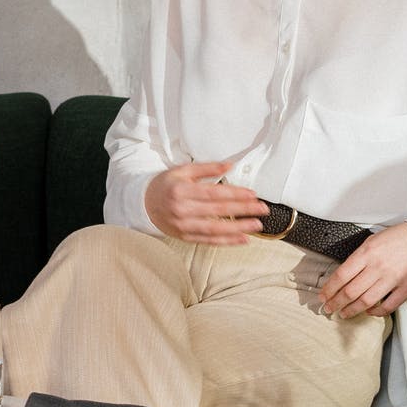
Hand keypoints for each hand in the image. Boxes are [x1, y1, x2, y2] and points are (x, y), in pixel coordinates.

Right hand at [145, 161, 266, 243]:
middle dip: (242, 210)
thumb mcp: (182, 171)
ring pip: (215, 229)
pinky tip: (243, 239)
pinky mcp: (185, 237)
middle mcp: (182, 210)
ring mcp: (183, 226)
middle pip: (217, 211)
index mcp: (181, 190)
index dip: (234, 194)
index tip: (252, 194)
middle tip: (262, 209)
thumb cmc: (165, 186)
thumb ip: (206, 168)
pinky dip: (227, 241)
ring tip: (256, 225)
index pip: (213, 193)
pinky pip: (209, 241)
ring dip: (238, 228)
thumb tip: (229, 165)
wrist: (144, 204)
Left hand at [319, 222, 406, 318]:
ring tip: (344, 313)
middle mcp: (378, 268)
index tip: (323, 295)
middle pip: (350, 291)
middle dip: (336, 302)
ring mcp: (393, 280)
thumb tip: (346, 273)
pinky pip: (388, 306)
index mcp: (367, 253)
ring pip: (366, 301)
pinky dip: (376, 311)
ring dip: (352, 310)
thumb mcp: (373, 240)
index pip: (341, 276)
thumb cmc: (403, 236)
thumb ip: (359, 257)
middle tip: (329, 308)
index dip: (329, 289)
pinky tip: (369, 311)